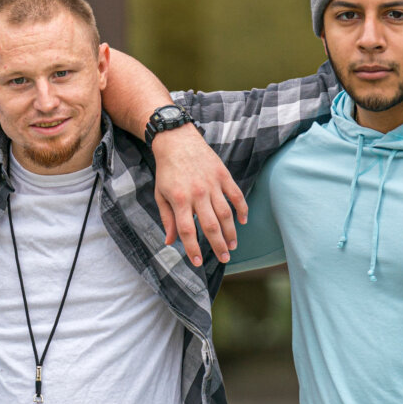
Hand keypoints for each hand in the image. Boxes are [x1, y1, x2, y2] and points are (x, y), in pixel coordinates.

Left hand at [150, 125, 245, 265]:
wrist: (177, 141)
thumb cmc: (166, 170)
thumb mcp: (160, 194)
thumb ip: (167, 218)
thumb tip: (170, 242)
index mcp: (179, 200)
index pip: (187, 230)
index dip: (192, 248)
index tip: (196, 262)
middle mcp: (197, 193)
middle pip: (210, 226)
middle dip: (218, 245)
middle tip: (224, 259)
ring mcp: (212, 184)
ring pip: (225, 213)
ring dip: (231, 232)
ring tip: (232, 246)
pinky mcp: (223, 175)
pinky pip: (236, 195)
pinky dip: (241, 209)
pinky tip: (242, 221)